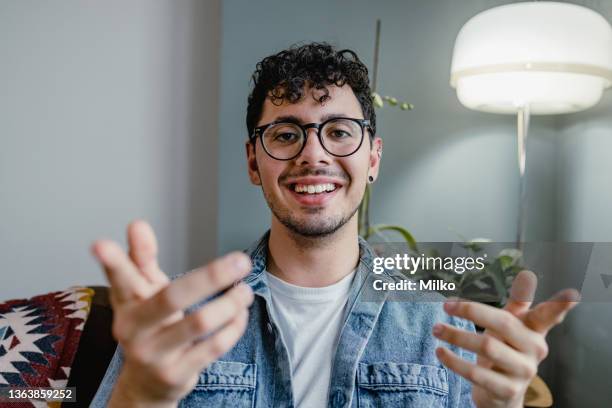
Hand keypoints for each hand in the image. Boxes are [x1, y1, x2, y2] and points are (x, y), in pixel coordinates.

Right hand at [91, 220, 253, 407]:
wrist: (146, 385)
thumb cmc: (149, 327)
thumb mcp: (143, 292)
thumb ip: (141, 258)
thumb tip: (137, 224)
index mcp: (126, 305)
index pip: (120, 279)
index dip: (112, 262)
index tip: (101, 244)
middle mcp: (134, 330)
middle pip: (172, 298)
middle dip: (211, 277)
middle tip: (241, 260)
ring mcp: (154, 355)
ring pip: (199, 323)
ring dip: (230, 304)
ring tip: (246, 291)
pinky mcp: (176, 375)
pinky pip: (213, 347)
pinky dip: (233, 327)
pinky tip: (240, 315)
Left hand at [432, 270, 579, 407]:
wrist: (500, 394)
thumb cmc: (505, 350)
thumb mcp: (509, 327)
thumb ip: (516, 303)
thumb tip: (528, 274)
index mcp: (535, 331)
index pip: (548, 316)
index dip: (560, 306)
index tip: (572, 294)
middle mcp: (534, 351)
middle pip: (503, 323)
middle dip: (471, 311)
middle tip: (446, 305)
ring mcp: (523, 372)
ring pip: (486, 346)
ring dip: (455, 335)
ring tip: (436, 329)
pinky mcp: (507, 390)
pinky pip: (475, 372)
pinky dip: (454, 360)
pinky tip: (440, 352)